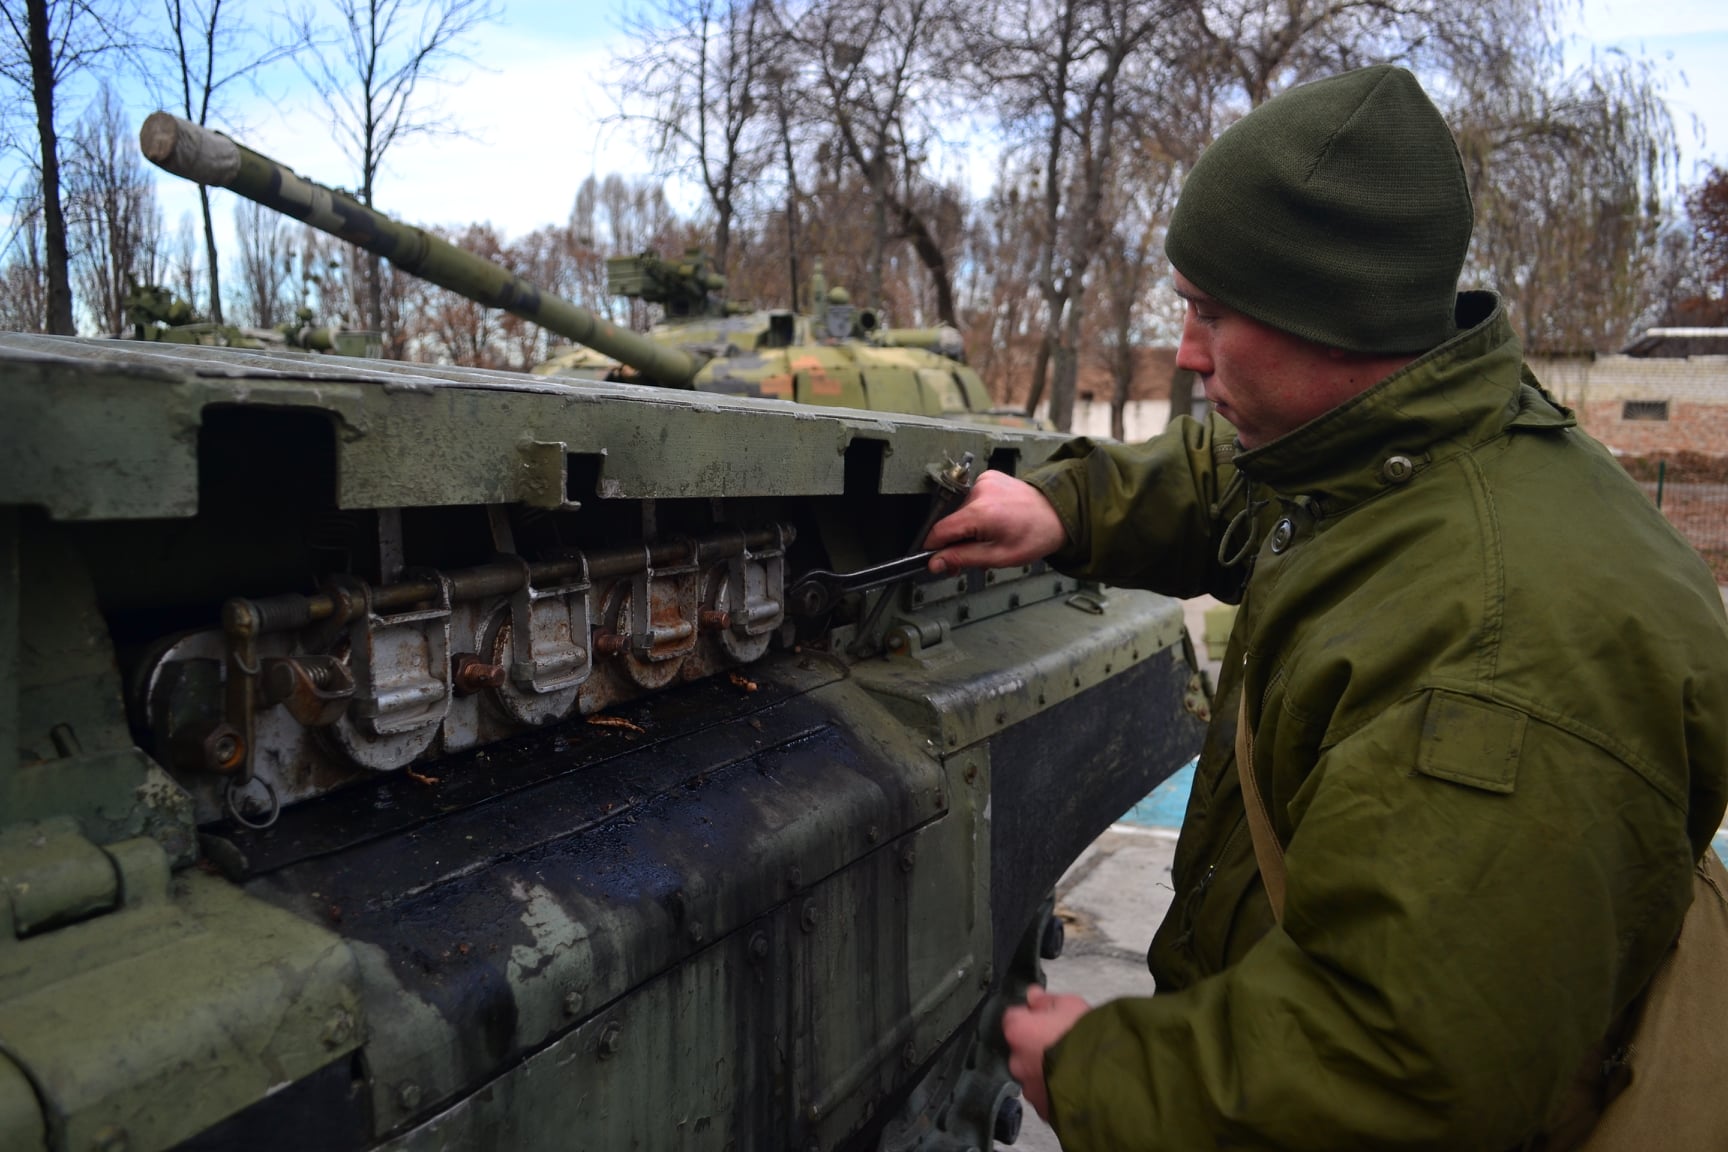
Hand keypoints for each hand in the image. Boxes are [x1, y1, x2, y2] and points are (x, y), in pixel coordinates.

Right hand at [923, 470, 1067, 574]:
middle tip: (971, 558)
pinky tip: (993, 521)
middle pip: (950, 521)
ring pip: (960, 512)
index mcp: (981, 512)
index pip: (940, 530)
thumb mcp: (999, 556)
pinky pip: (971, 500)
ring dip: (967, 528)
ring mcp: (983, 481)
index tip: (937, 561)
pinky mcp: (988, 477)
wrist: (1059, 513)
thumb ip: (962, 558)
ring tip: (989, 537)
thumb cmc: (1036, 535)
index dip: (935, 548)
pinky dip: (976, 513)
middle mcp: (978, 491)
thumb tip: (935, 562)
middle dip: (956, 542)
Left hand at [1002, 984, 1090, 1121]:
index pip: (1012, 1018)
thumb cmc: (1085, 1035)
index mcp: (1017, 1031)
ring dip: (1043, 1070)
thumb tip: (1032, 996)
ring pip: (1031, 1074)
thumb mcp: (1070, 1005)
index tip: (1044, 1018)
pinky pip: (1044, 1094)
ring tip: (1069, 1066)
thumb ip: (1046, 1000)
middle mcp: (1015, 1061)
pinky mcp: (1042, 1108)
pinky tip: (1071, 1084)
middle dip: (1034, 1046)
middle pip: (1020, 1049)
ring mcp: (1027, 1087)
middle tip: (1059, 1043)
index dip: (1029, 1017)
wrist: (1104, 1076)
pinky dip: (1052, 1090)